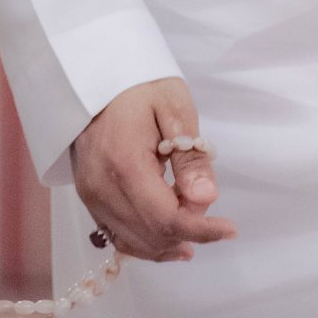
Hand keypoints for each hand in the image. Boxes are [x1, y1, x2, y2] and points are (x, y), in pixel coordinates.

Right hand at [71, 78, 236, 264]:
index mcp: (125, 165)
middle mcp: (102, 188)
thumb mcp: (174, 107)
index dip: (202, 230)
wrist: (94, 75)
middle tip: (209, 207)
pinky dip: (145, 241)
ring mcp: (90, 195)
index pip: (167, 218)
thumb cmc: (138, 85)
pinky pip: (117, 234)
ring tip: (194, 226)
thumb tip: (206, 199)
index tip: (230, 229)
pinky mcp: (87, 195)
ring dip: (168, 242)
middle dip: (188, 231)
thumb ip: (190, 157)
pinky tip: (168, 237)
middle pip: (151, 234)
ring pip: (134, 241)